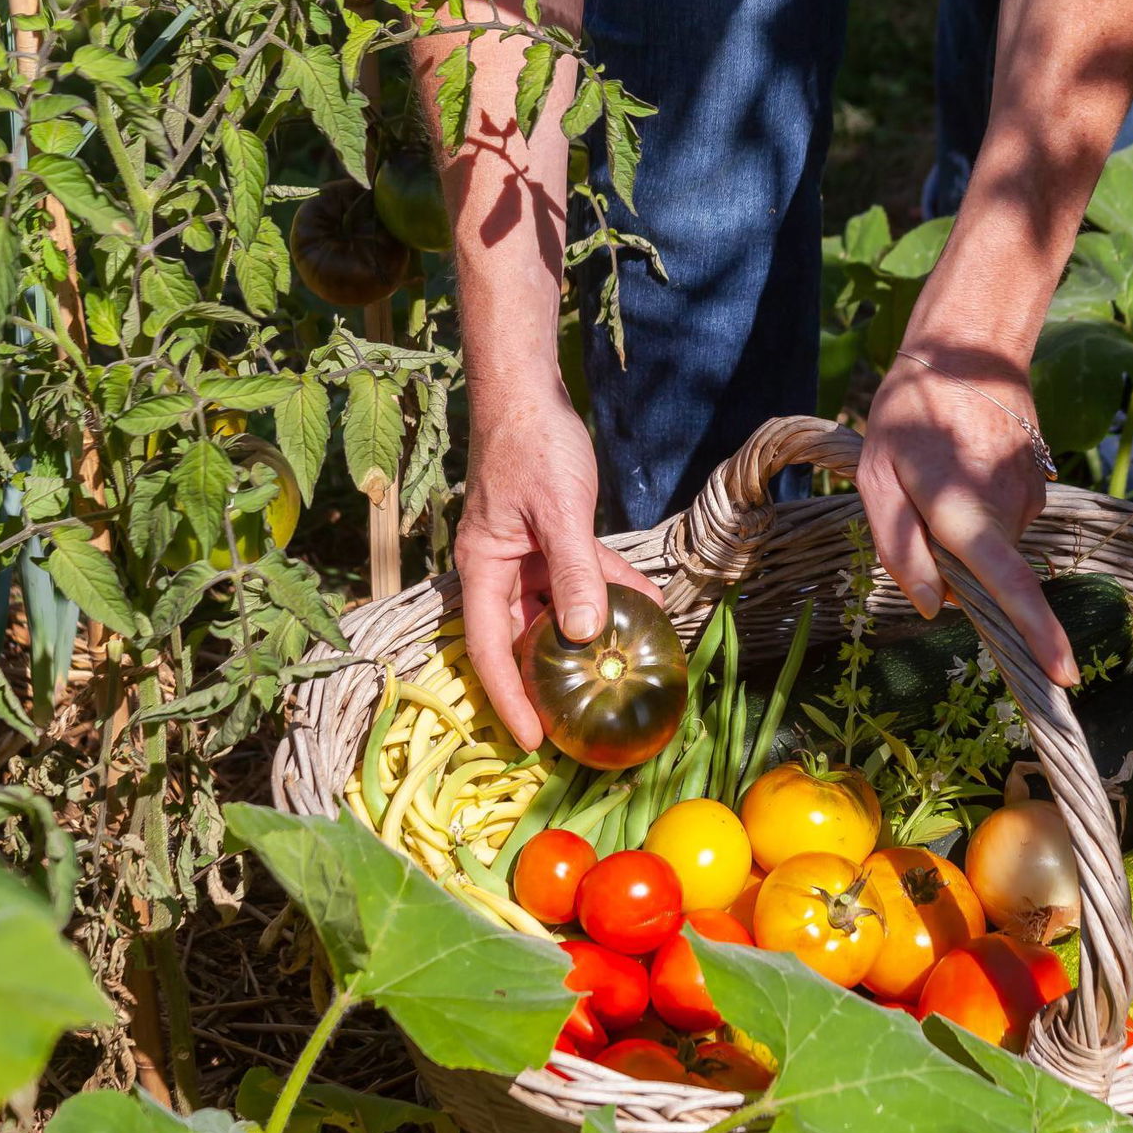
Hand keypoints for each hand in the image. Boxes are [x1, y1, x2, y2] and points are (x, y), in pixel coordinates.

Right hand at [455, 379, 661, 748]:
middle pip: (523, 637)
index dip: (507, 697)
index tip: (530, 739)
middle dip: (551, 680)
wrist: (530, 393)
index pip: (490, 648)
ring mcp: (527, 556)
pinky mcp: (553, 537)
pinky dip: (610, 591)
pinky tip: (649, 609)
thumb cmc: (532, 447)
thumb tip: (587, 635)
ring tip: (625, 674)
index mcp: (483, 569)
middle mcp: (500, 570)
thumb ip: (574, 572)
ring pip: (559, 610)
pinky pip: (583, 576)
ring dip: (591, 636)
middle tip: (582, 722)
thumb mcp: (558, 512)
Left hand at [857, 352, 1076, 686]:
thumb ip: (901, 548)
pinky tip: (965, 467)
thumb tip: (934, 607)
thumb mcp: (877, 478)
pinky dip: (983, 511)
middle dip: (952, 560)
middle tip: (917, 501)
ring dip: (966, 530)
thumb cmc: (907, 414)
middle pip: (985, 571)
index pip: (1010, 583)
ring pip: (995, 545)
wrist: (966, 349)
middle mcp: (1010, 506)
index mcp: (965, 508)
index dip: (1037, 634)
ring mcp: (1031, 493)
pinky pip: (1006, 520)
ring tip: (940, 473)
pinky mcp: (1041, 482)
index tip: (1064, 676)